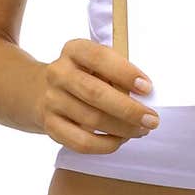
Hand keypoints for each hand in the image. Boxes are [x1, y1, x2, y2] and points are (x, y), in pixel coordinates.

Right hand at [38, 39, 158, 153]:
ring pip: (91, 120)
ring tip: (141, 130)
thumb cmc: (84, 75)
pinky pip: (81, 142)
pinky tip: (121, 140)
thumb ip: (116, 73)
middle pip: (95, 93)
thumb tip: (145, 96)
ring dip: (122, 128)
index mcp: (73, 50)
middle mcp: (58, 73)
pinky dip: (106, 145)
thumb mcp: (97, 63)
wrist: (43, 89)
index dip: (125, 73)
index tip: (148, 88)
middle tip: (152, 119)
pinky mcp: (50, 125)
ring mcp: (51, 100)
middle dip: (129, 109)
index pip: (100, 58)